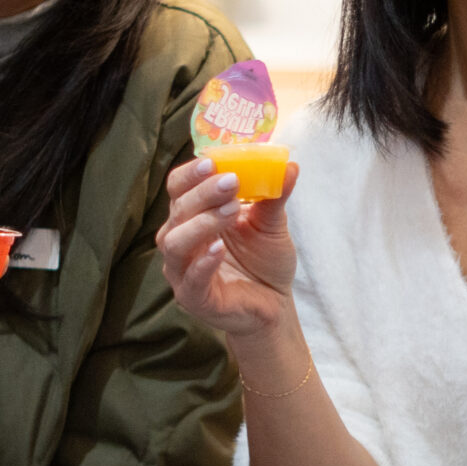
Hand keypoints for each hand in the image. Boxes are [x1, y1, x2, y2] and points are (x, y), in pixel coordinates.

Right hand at [156, 157, 299, 341]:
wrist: (274, 304)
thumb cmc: (264, 261)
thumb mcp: (271, 224)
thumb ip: (275, 196)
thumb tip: (291, 166)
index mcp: (193, 216)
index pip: (179, 188)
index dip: (191, 173)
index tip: (213, 161)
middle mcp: (180, 240)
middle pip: (178, 210)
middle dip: (204, 193)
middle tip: (231, 181)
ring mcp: (182, 270)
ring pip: (175, 242)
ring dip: (202, 223)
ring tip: (231, 211)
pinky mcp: (193, 298)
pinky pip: (190, 278)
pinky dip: (203, 262)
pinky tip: (219, 249)